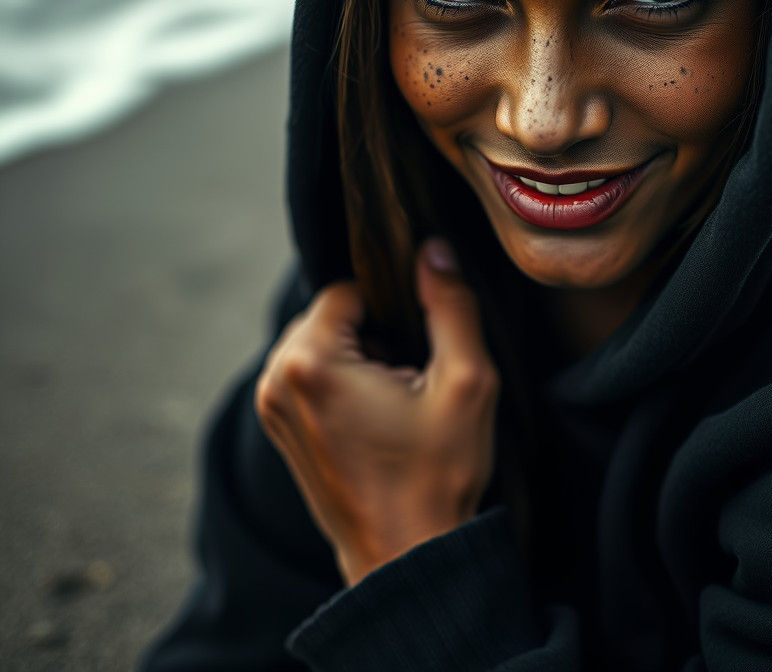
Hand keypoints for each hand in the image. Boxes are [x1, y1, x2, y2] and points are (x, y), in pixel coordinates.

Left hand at [254, 238, 500, 585]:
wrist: (406, 557)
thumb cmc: (436, 475)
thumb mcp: (466, 382)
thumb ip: (450, 304)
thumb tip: (432, 250)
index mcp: (310, 363)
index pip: (348, 289)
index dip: (392, 310)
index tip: (415, 352)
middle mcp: (275, 381)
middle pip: (330, 314)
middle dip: (373, 333)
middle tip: (407, 381)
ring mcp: (270, 408)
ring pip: (321, 340)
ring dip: (358, 356)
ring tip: (392, 401)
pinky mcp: (278, 427)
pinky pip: (310, 371)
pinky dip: (342, 379)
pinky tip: (374, 416)